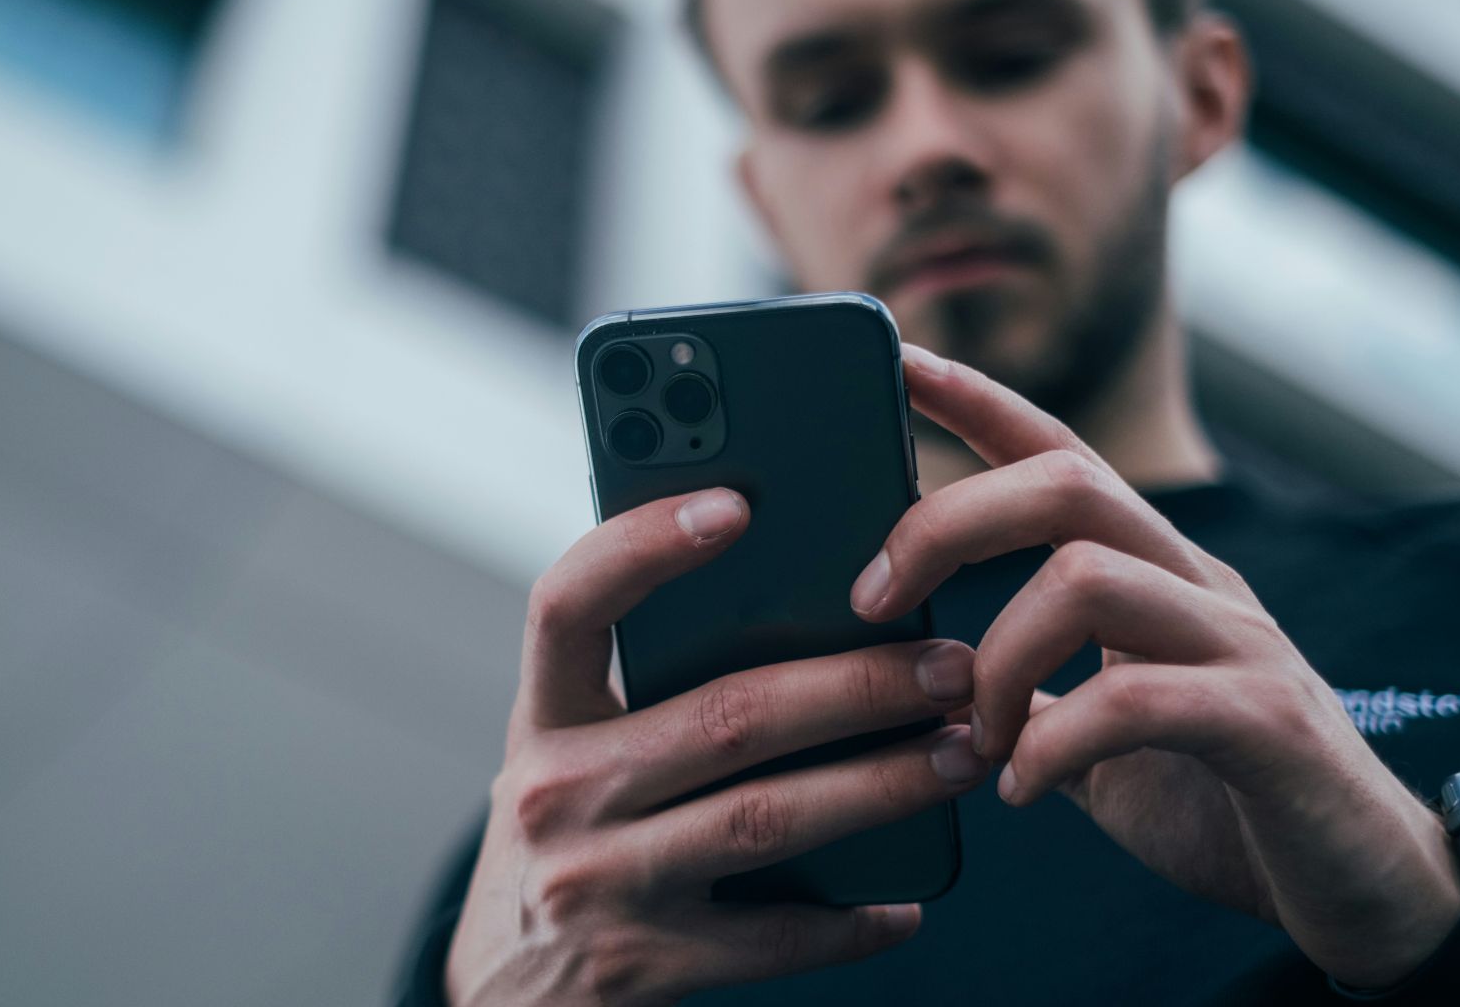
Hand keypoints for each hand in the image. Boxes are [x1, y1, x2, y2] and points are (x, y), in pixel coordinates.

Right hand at [445, 489, 989, 1004]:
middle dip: (855, 683)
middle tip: (947, 665)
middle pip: (724, 715)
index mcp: (542, 718)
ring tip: (960, 754)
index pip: (568, 603)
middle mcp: (556, 792)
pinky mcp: (641, 965)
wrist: (500, 996)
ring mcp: (596, 883)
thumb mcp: (571, 756)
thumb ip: (644, 693)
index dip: (643, 545)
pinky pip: (771, 938)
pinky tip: (906, 901)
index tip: (735, 502)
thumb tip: (805, 612)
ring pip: (764, 817)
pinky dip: (849, 921)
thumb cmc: (563, 843)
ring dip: (880, 784)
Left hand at [848, 343, 1459, 988]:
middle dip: (946, 523)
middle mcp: (1200, 587)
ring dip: (996, 660)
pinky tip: (1023, 790)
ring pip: (1088, 576)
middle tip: (870, 599)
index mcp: (1156, 577)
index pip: (1060, 455)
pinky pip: (1136, 699)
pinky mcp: (1270, 724)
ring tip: (972, 739)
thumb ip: (1034, 697)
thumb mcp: (1102, 741)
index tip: (898, 360)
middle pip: (1065, 483)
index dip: (979, 402)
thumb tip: (932, 680)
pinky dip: (1054, 744)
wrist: (1369, 896)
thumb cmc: (1227, 808)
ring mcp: (1241, 646)